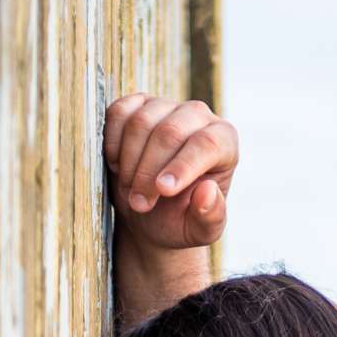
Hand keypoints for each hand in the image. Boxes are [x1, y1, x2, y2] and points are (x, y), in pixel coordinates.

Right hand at [103, 93, 236, 251]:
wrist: (150, 214)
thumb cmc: (180, 221)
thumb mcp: (199, 232)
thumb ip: (210, 217)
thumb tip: (207, 191)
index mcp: (225, 142)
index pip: (207, 143)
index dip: (182, 166)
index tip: (162, 191)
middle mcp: (199, 116)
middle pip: (170, 131)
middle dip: (149, 172)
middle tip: (140, 203)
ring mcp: (166, 107)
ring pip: (141, 121)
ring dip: (129, 162)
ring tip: (131, 189)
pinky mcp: (137, 105)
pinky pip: (118, 113)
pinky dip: (112, 143)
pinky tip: (119, 165)